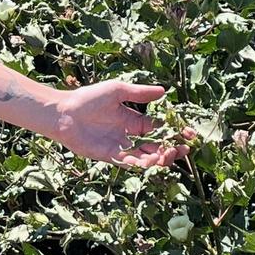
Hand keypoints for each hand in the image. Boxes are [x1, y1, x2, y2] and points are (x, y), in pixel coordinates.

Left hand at [53, 80, 190, 168]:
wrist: (64, 113)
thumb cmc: (88, 98)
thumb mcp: (117, 91)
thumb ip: (140, 93)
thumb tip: (164, 91)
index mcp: (133, 120)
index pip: (159, 128)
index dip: (175, 132)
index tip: (190, 134)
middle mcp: (129, 135)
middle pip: (156, 146)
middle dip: (171, 150)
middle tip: (183, 150)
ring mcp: (120, 147)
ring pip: (145, 157)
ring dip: (158, 158)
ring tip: (166, 155)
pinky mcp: (109, 156)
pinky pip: (129, 163)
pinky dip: (140, 164)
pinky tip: (149, 161)